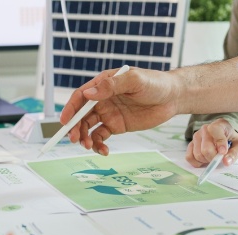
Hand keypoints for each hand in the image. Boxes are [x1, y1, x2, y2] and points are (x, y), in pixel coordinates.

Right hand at [60, 67, 178, 155]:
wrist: (173, 97)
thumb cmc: (155, 83)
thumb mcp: (134, 81)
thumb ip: (111, 86)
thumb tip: (88, 94)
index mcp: (103, 84)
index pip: (80, 97)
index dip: (70, 109)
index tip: (64, 122)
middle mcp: (102, 99)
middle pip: (81, 115)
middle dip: (75, 127)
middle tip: (75, 139)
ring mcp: (108, 113)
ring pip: (88, 127)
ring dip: (85, 137)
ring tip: (89, 146)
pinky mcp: (116, 126)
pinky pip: (101, 136)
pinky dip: (98, 145)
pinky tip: (103, 151)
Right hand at [185, 118, 237, 167]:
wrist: (223, 135)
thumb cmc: (231, 139)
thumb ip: (234, 153)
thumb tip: (226, 162)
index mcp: (218, 125)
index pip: (214, 130)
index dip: (219, 143)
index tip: (223, 152)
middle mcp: (204, 129)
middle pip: (206, 149)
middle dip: (213, 158)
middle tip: (219, 158)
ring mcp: (195, 136)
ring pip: (198, 155)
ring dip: (206, 160)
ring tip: (212, 157)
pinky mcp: (190, 144)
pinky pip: (189, 157)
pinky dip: (197, 162)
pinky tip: (204, 160)